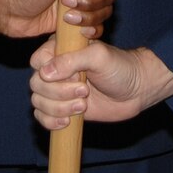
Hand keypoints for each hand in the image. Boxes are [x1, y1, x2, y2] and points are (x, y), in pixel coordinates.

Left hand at [0, 0, 119, 38]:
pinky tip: (78, 30)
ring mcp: (80, 4)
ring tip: (66, 16)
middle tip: (65, 1)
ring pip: (104, 13)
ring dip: (88, 17)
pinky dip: (91, 30)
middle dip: (90, 2)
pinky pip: (96, 28)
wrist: (9, 10)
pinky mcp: (75, 23)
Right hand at [28, 36, 172, 129]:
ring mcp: (58, 91)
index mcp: (60, 50)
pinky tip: (67, 121)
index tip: (73, 75)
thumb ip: (72, 60)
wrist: (136, 90)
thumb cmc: (120, 67)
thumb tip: (44, 73)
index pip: (36, 61)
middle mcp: (56, 70)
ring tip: (83, 106)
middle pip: (36, 84)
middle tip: (85, 91)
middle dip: (59, 92)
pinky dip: (50, 121)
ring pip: (38, 102)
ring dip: (59, 108)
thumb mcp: (98, 56)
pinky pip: (42, 117)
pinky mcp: (62, 109)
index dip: (49, 72)